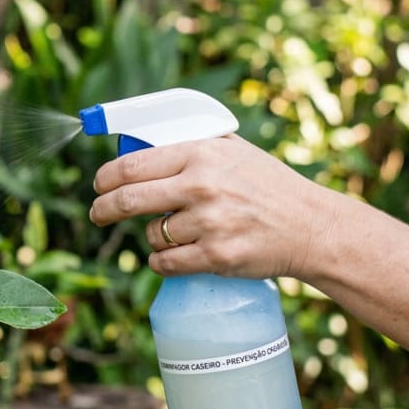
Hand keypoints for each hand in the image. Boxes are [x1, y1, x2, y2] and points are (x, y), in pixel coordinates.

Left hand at [88, 135, 337, 279]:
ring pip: (151, 235)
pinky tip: (175, 255)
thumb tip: (140, 145)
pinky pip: (166, 263)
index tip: (98, 186)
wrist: (310, 225)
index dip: (105, 178)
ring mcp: (209, 223)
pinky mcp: (216, 256)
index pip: (132, 165)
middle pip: (129, 200)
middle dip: (104, 210)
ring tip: (174, 233)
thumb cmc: (268, 185)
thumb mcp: (232, 150)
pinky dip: (162, 262)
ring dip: (152, 237)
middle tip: (98, 215)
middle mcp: (202, 185)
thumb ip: (190, 147)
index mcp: (200, 153)